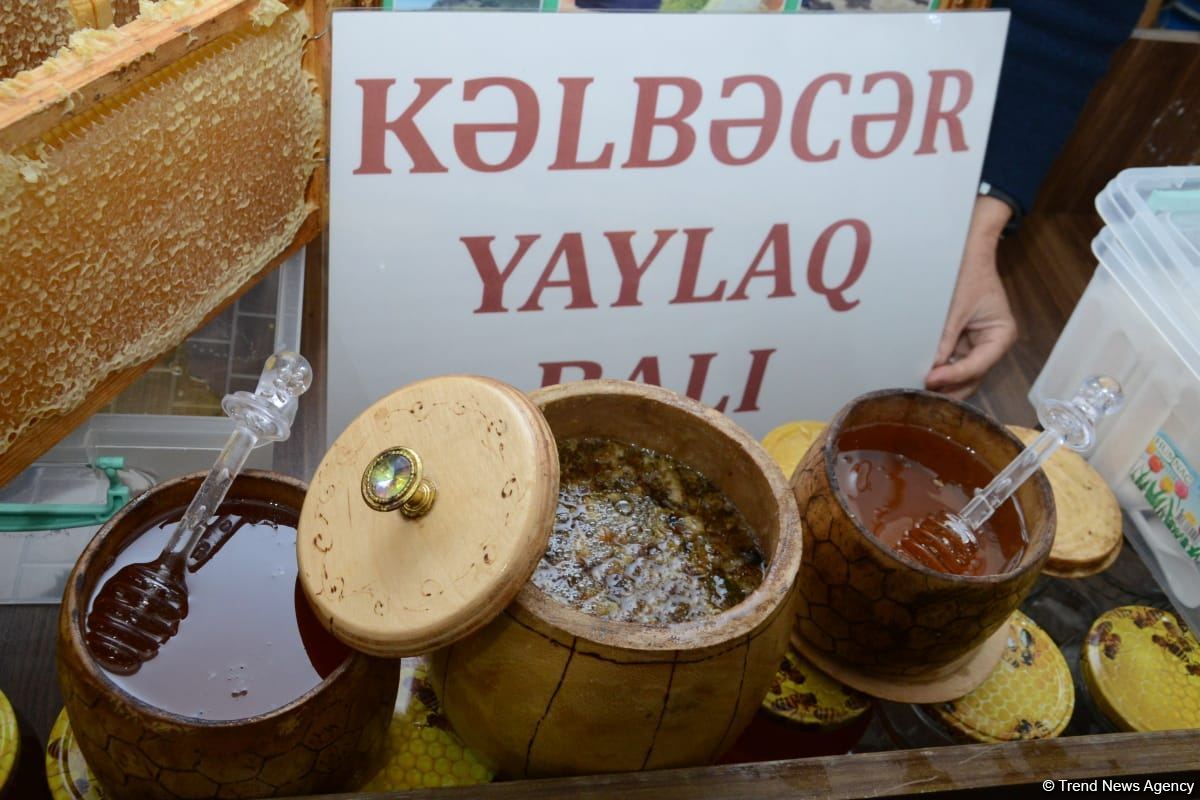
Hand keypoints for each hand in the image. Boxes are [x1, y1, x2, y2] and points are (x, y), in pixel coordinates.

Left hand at [925, 195, 1017, 399]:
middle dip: (949, 388)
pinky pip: (950, 363)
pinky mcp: (960, 343)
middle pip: (972, 378)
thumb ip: (945, 339)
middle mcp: (991, 345)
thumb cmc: (967, 274)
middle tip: (921, 394)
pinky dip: (937, 370)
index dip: (954, 376)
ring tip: (916, 389)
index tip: (930, 379)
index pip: (978, 365)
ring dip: (942, 383)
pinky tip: (918, 375)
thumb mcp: (956, 307)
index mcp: (1001, 335)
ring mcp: (976, 346)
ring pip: (960, 376)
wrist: (965, 252)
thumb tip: (931, 367)